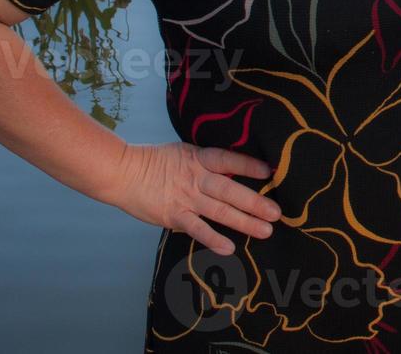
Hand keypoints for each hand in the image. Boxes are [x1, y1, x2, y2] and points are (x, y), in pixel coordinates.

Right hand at [109, 142, 281, 255]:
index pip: (228, 160)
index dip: (248, 165)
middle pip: (230, 190)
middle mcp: (195, 178)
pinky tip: (230, 248)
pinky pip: (197, 229)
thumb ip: (207, 162)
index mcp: (199, 158)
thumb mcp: (184, 153)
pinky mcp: (173, 216)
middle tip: (277, 213)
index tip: (270, 171)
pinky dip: (213, 239)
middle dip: (255, 202)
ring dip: (244, 221)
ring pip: (219, 211)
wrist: (123, 173)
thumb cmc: (155, 162)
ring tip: (265, 230)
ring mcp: (185, 198)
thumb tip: (234, 170)